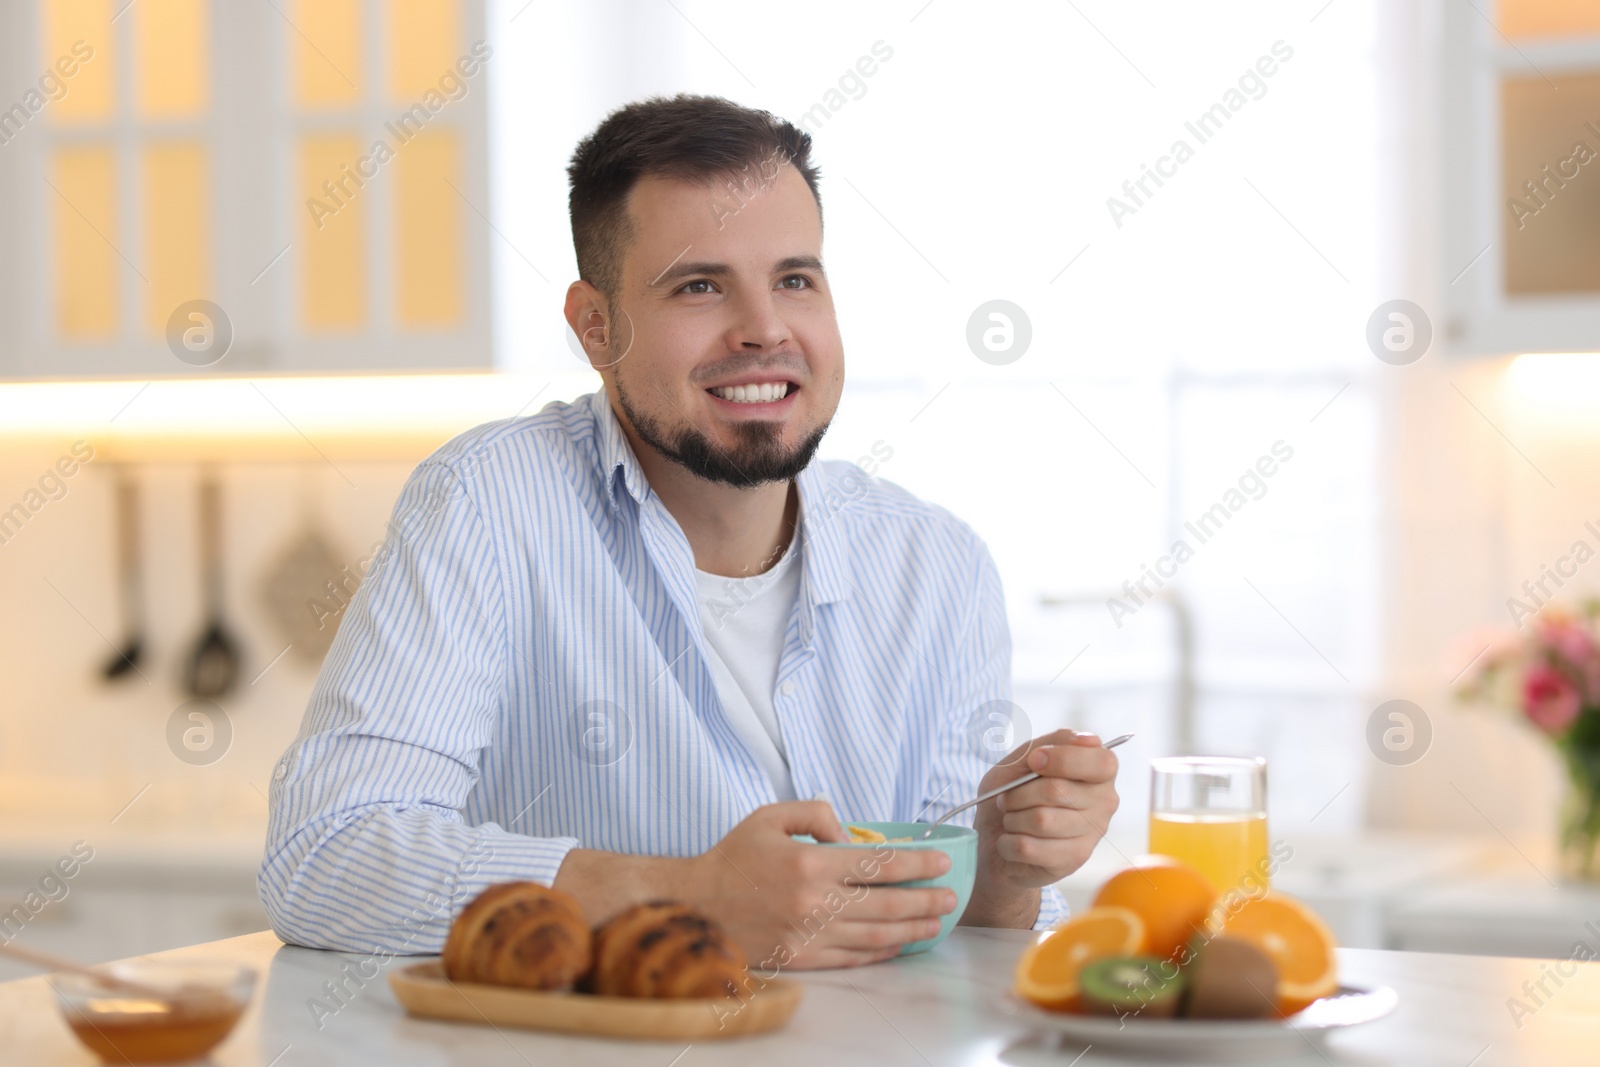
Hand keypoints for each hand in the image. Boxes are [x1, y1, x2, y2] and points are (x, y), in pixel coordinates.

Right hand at [681, 801, 958, 969]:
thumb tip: (848, 834)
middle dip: (926, 901)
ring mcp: (811, 933)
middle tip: (950, 897)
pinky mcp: (803, 957)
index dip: (917, 865)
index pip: (879, 864)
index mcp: (811, 863)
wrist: (696, 905)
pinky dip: (880, 951)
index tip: (941, 862)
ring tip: (936, 924)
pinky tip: (898, 943)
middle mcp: (816, 902)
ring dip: (911, 929)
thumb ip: (814, 813)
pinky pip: (853, 957)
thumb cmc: (733, 858)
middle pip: (886, 903)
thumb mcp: (769, 816)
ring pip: (875, 934)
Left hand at [965, 729, 1119, 925]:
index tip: (1035, 761)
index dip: (1063, 759)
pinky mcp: (1074, 860)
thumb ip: (1050, 744)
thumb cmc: (1012, 794)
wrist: (995, 840)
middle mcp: (1105, 802)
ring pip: (1041, 820)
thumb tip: (1089, 739)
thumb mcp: (1020, 760)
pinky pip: (1029, 847)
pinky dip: (1007, 843)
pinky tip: (1010, 842)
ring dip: (1012, 819)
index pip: (1101, 761)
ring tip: (1011, 820)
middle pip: (1058, 791)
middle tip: (1007, 799)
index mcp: (1099, 771)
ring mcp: (1092, 834)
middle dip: (1018, 793)